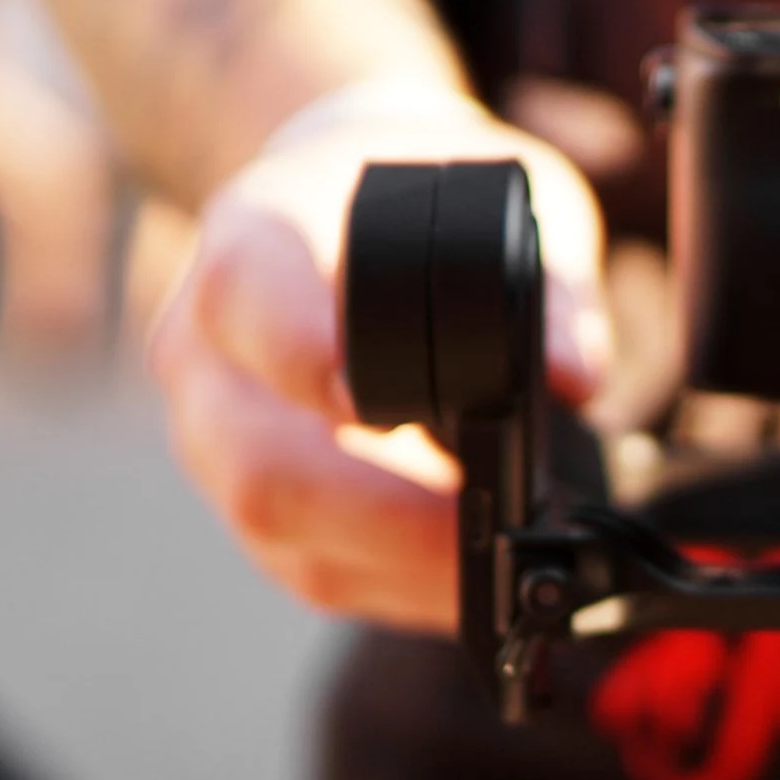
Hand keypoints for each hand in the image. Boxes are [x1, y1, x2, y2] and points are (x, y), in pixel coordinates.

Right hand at [148, 85, 606, 630]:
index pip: (253, 299)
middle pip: (261, 463)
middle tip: (499, 530)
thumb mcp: (494, 199)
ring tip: (505, 563)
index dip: (312, 359)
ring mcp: (214, 432)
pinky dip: (397, 582)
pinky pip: (309, 566)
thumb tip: (573, 375)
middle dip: (390, 517)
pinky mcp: (248, 498)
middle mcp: (207, 343)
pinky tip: (469, 577)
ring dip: (401, 565)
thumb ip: (543, 281)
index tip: (393, 410)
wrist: (338, 202)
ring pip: (281, 532)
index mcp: (255, 238)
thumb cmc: (420, 196)